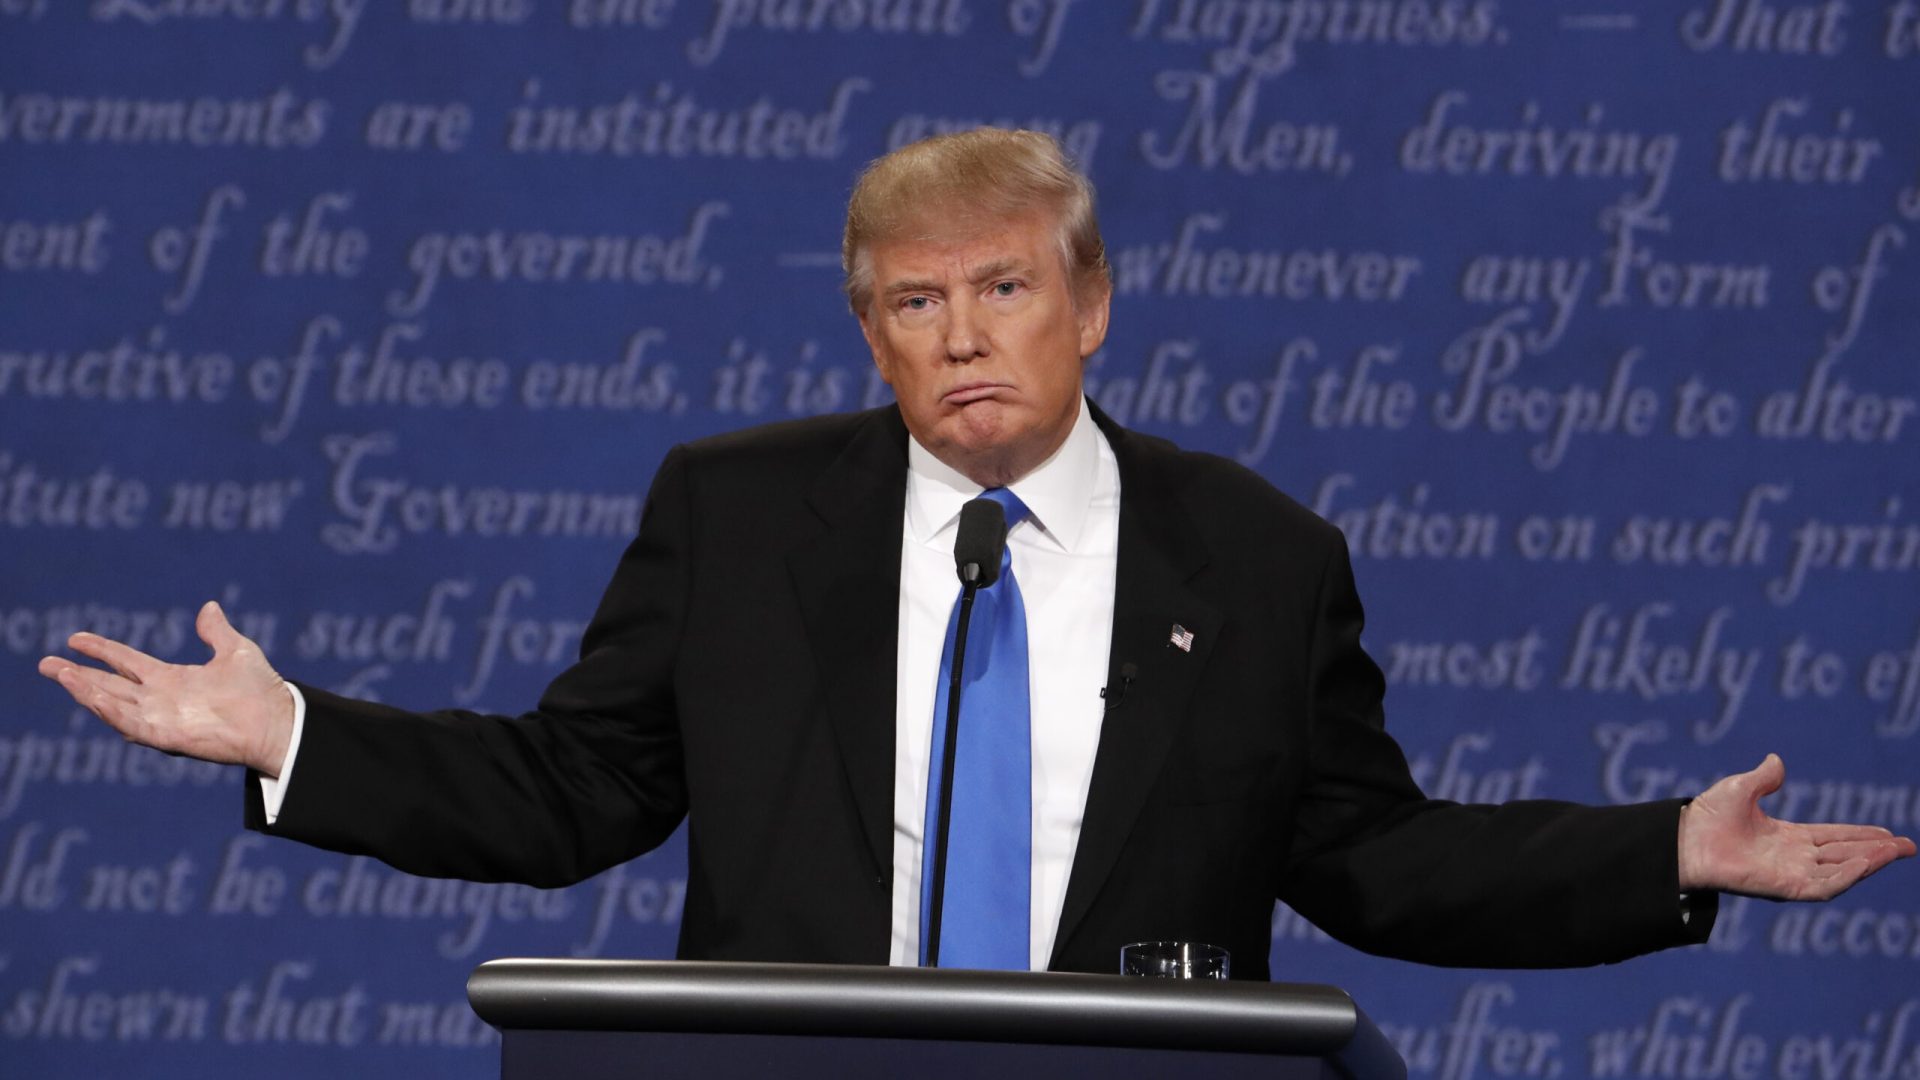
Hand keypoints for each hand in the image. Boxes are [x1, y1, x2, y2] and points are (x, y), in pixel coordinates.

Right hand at [38, 601, 294, 776]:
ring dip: (85, 691)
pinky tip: (92, 698)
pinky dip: (111, 712)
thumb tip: (208, 607)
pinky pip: (132, 723)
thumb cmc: (261, 690)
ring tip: (60, 674)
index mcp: (172, 679)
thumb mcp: (236, 651)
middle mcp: (160, 699)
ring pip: (113, 703)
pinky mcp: (167, 735)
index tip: (75, 638)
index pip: (126, 662)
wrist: (278, 720)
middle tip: (45, 663)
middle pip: (109, 684)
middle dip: (77, 675)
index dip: (101, 650)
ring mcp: (161, 717)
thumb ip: (216, 632)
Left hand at [1677, 754, 1915, 899]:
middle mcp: (1794, 858)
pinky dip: (1845, 876)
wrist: (1684, 837)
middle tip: (1908, 846)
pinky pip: (1822, 886)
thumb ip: (1764, 778)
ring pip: (1840, 871)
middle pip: (1845, 855)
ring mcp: (1790, 873)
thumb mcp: (1741, 788)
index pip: (1835, 838)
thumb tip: (1777, 761)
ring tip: (1895, 851)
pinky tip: (1864, 865)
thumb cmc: (1706, 816)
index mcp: (1788, 838)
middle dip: (1877, 852)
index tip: (1888, 834)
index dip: (1862, 836)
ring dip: (1868, 862)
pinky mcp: (1783, 887)